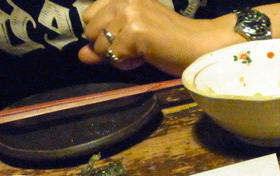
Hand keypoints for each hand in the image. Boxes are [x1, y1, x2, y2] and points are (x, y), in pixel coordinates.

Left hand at [78, 0, 238, 75]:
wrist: (198, 46)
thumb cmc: (170, 41)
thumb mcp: (132, 38)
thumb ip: (105, 44)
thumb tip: (81, 56)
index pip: (89, 16)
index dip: (102, 34)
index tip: (125, 39)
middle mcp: (123, 0)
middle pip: (91, 32)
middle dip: (108, 47)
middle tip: (134, 48)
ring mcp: (129, 14)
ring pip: (101, 47)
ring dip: (118, 57)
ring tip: (141, 54)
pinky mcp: (135, 32)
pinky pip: (114, 57)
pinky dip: (127, 64)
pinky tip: (144, 58)